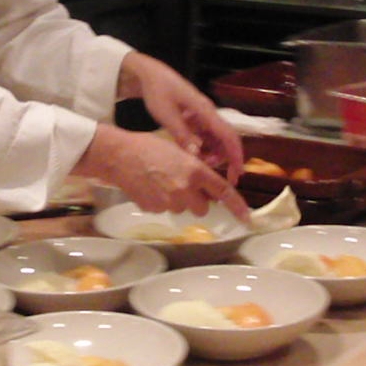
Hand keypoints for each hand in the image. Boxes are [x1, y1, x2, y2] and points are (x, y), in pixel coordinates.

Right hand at [73, 125, 249, 221]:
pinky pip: (165, 210)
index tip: (247, 218)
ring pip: (182, 209)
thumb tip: (205, 185)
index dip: (237, 206)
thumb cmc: (148, 147)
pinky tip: (150, 188)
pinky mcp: (154, 209)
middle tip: (184, 185)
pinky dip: (161, 202)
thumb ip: (195, 169)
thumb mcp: (179, 152)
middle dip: (197, 200)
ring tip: (161, 182)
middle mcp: (184, 190)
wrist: (119, 156)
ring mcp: (168, 203)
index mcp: (194, 171)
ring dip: (177, 200)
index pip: (222, 192)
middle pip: (202, 208)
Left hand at [117, 52, 244, 182]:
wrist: (150, 74)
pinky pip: (205, 135)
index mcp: (205, 111)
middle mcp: (208, 113)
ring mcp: (203, 115)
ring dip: (211, 153)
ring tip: (196, 162)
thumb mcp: (166, 115)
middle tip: (209, 172)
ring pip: (215, 139)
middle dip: (223, 158)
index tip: (237, 174)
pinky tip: (191, 151)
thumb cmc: (158, 91)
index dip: (235, 156)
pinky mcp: (195, 117)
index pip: (228, 136)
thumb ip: (182, 135)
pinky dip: (202, 146)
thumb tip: (197, 155)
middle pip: (225, 140)